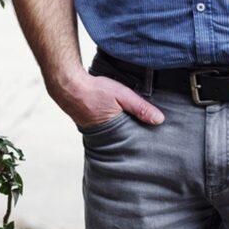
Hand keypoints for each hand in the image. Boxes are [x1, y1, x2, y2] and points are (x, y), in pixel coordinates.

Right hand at [44, 67, 164, 129]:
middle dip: (138, 137)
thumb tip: (160, 120)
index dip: (146, 139)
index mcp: (116, 132)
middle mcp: (107, 137)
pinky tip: (123, 119)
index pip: (136, 141)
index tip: (159, 140)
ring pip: (119, 134)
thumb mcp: (122, 95)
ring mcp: (99, 132)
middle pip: (128, 140)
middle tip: (154, 138)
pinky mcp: (95, 125)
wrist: (69, 86)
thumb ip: (140, 108)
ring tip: (141, 128)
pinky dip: (118, 125)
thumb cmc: (95, 90)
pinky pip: (111, 129)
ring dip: (128, 130)